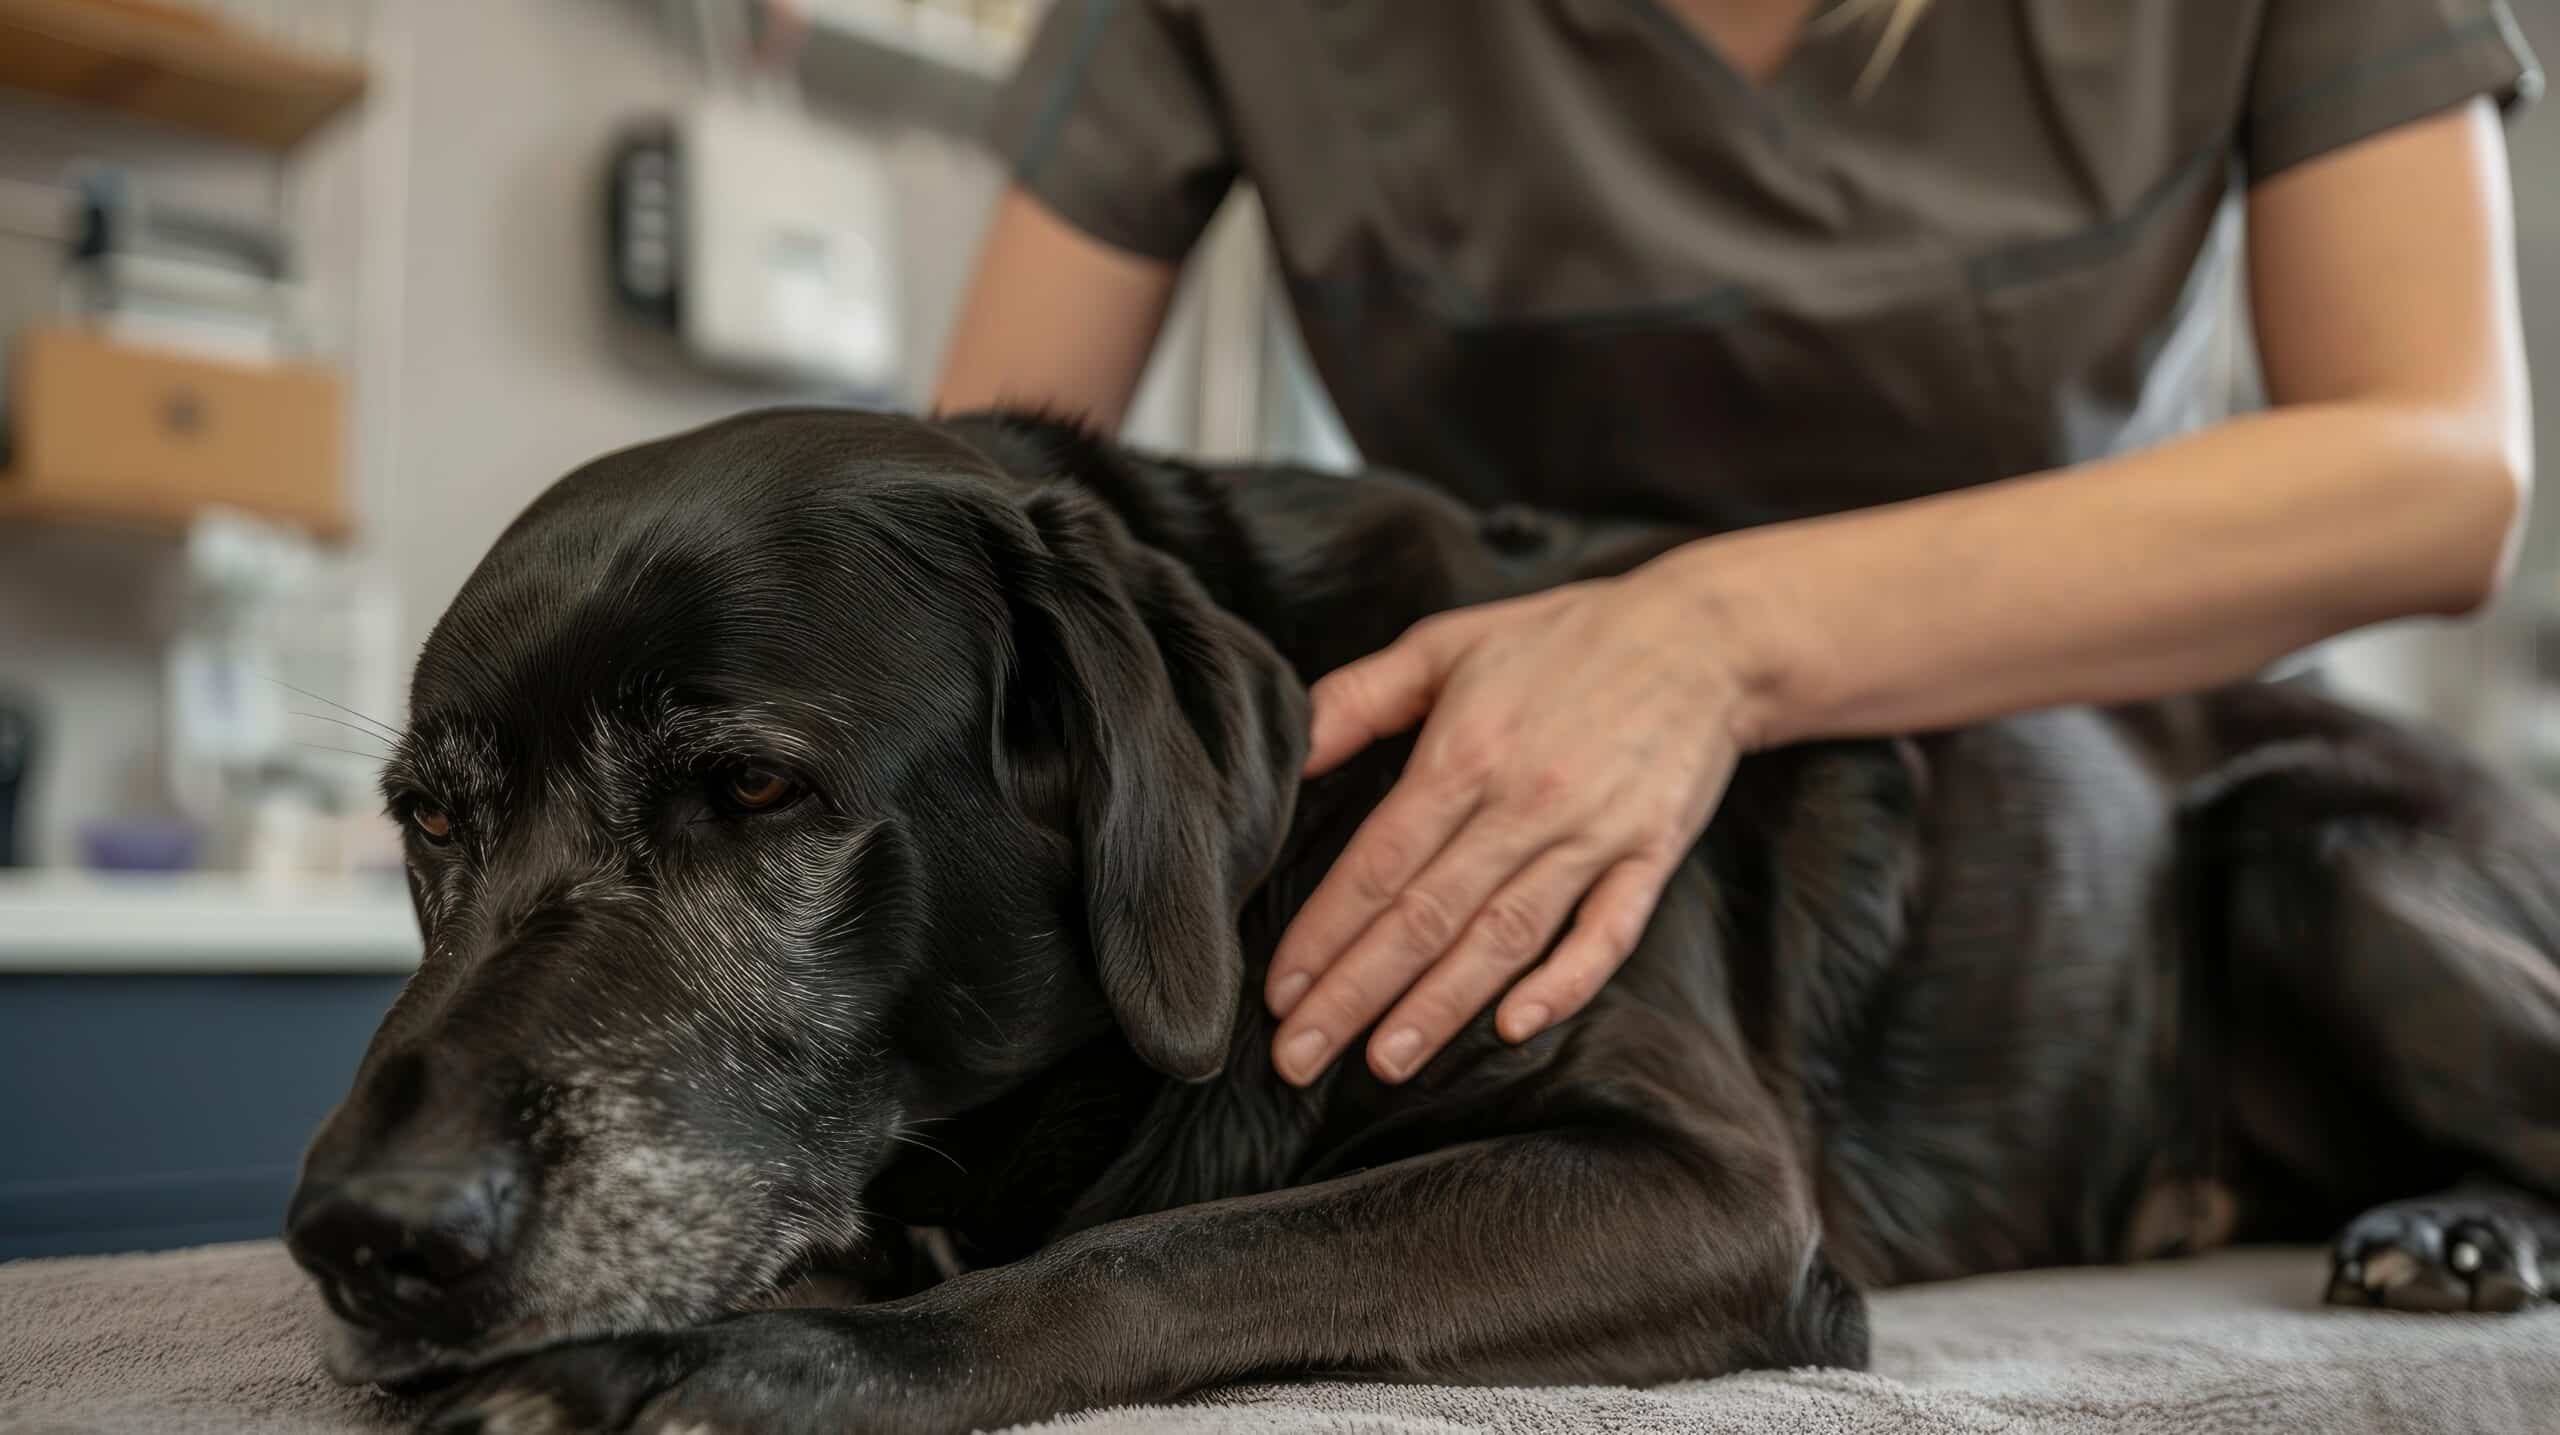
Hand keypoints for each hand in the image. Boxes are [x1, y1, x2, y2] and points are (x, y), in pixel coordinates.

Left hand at [1265, 562, 1760, 1085]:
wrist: (1701, 635)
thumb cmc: (1560, 640)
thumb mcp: (1445, 645)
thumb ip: (1356, 699)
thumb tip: (1284, 752)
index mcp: (1465, 752)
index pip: (1379, 863)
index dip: (1325, 932)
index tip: (1278, 992)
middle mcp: (1524, 802)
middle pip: (1426, 915)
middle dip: (1355, 994)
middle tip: (1298, 1058)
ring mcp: (1592, 834)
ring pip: (1503, 936)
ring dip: (1439, 1006)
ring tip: (1384, 1064)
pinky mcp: (1650, 856)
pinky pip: (1607, 934)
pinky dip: (1563, 983)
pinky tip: (1513, 1028)